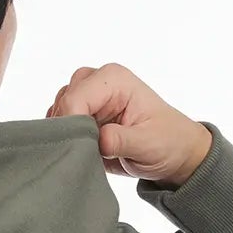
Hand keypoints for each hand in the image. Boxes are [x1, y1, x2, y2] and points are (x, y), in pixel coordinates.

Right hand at [47, 65, 210, 186]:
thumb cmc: (167, 142)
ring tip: (87, 152)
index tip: (81, 149)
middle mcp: (98, 82)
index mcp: (114, 80)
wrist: (174, 152)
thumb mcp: (148, 143)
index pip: (75, 98)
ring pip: (58, 111)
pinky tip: (81, 151)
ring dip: (67, 134)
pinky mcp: (85, 114)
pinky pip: (62, 123)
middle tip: (84, 152)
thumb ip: (121, 141)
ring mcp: (90, 97)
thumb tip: (99, 140)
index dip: (71, 125)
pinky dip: (66, 138)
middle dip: (67, 128)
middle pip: (63, 101)